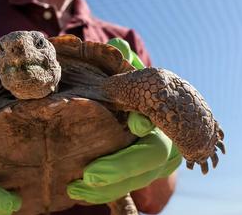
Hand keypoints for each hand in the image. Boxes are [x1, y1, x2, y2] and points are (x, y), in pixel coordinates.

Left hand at [65, 38, 182, 203]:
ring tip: (74, 190)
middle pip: (151, 160)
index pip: (164, 121)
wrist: (143, 114)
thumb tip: (118, 45)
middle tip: (90, 175)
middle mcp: (167, 142)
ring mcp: (155, 165)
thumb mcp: (128, 75)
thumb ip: (123, 62)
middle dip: (121, 169)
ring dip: (106, 189)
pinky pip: (124, 194)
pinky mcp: (139, 179)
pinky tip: (79, 196)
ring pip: (137, 182)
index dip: (147, 125)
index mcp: (165, 115)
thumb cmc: (131, 91)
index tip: (134, 124)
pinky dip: (103, 196)